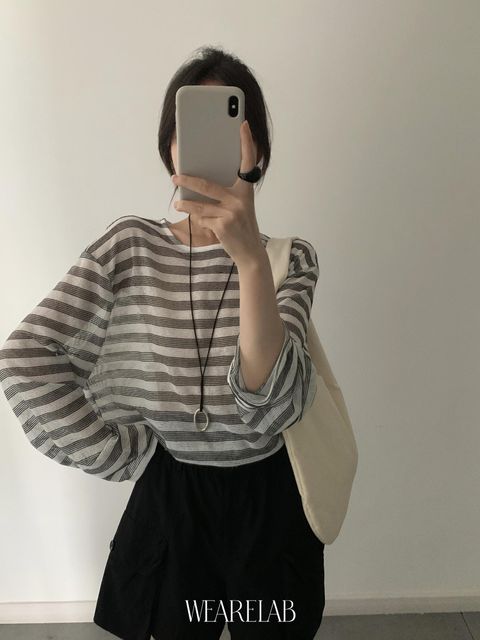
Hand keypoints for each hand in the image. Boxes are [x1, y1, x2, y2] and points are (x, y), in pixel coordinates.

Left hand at [171, 120, 264, 268]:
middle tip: (174, 177)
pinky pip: (202, 218)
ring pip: (200, 205)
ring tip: (177, 204)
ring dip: (185, 205)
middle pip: (207, 185)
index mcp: (246, 190)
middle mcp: (240, 199)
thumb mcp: (238, 207)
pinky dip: (197, 219)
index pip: (248, 162)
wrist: (250, 252)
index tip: (242, 125)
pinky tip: (194, 219)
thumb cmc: (241, 226)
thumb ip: (225, 194)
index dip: (246, 143)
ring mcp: (231, 213)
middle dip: (187, 181)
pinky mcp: (223, 226)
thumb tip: (197, 185)